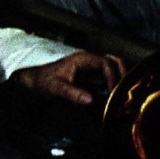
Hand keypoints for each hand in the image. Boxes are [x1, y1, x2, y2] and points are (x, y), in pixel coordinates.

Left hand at [11, 51, 126, 104]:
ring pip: (114, 68)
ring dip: (120, 79)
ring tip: (123, 95)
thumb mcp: (56, 88)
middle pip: (115, 62)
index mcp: (82, 59)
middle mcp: (89, 60)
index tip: (113, 93)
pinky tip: (116, 97)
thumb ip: (72, 93)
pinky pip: (109, 77)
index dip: (112, 77)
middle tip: (125, 93)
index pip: (106, 64)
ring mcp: (92, 67)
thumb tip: (90, 99)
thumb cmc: (44, 82)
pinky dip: (115, 84)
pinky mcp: (92, 76)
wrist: (35, 82)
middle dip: (122, 75)